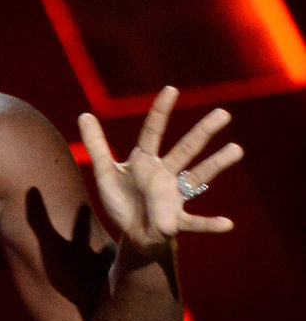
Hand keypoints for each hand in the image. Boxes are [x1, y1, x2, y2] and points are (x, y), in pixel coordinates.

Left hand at [78, 86, 242, 253]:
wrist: (132, 232)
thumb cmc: (122, 200)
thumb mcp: (105, 173)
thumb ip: (96, 146)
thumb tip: (84, 114)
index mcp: (145, 161)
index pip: (152, 132)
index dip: (160, 112)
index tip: (171, 89)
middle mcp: (164, 174)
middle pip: (185, 149)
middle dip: (202, 132)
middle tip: (223, 113)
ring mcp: (173, 196)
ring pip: (197, 177)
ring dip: (215, 164)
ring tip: (236, 150)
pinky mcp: (175, 221)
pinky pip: (195, 223)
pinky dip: (210, 224)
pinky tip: (228, 224)